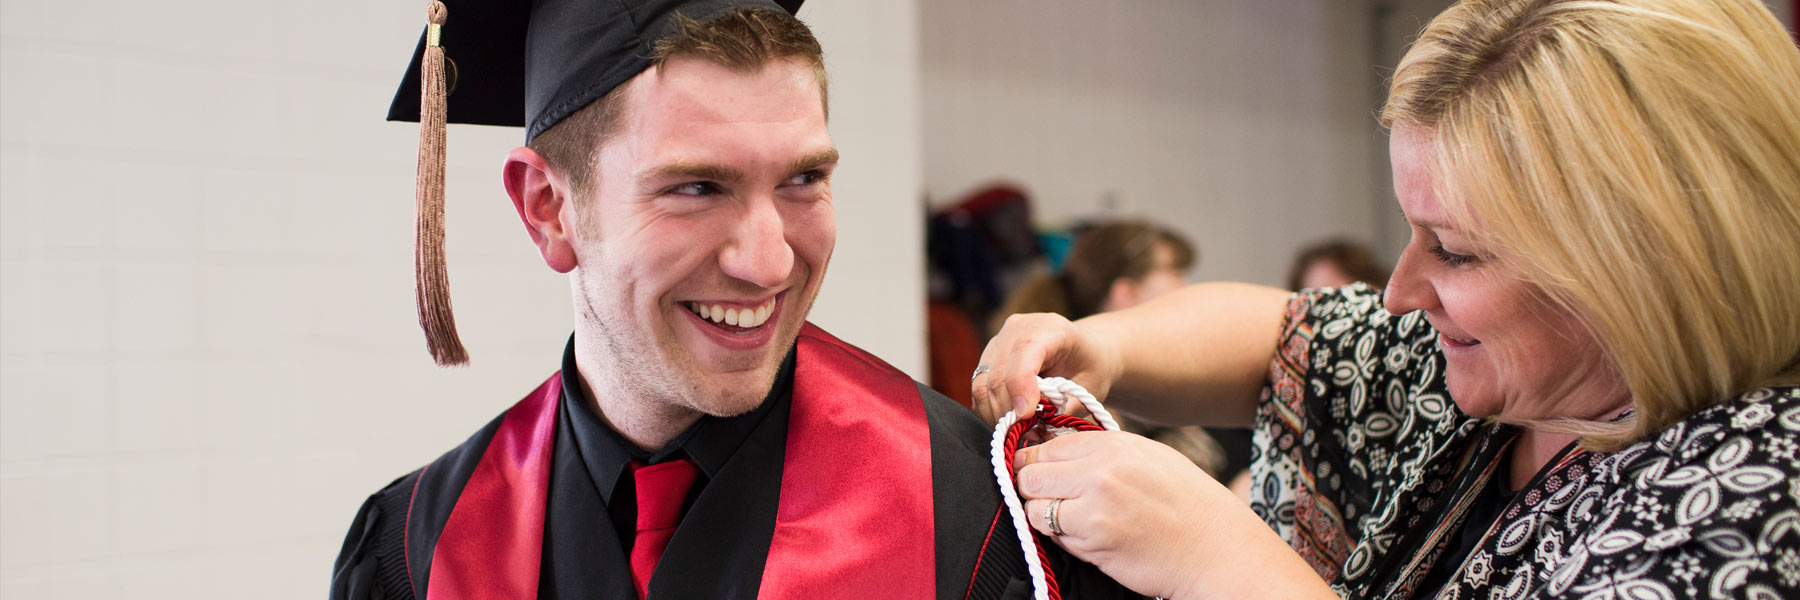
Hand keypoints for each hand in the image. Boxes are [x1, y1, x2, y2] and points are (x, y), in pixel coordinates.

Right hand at [971, 313, 1119, 424]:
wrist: (1085, 352)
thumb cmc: (1090, 369)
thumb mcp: (1088, 390)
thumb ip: (1063, 409)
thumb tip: (1033, 430)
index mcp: (1051, 329)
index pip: (1024, 352)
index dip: (1021, 387)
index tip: (1027, 416)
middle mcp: (1018, 327)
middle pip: (999, 374)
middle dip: (1009, 411)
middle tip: (1026, 433)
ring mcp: (999, 339)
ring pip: (982, 384)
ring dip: (996, 414)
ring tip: (1018, 431)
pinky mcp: (988, 355)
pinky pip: (978, 388)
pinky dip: (989, 410)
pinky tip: (1008, 421)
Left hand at [1013, 431, 1331, 598]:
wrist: (1217, 549)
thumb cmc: (1188, 507)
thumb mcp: (1149, 459)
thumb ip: (1103, 453)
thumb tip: (1056, 450)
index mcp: (1114, 444)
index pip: (1048, 444)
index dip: (1036, 461)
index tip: (1040, 475)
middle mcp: (1101, 468)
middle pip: (1030, 471)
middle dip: (1032, 488)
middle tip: (1050, 501)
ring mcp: (1095, 502)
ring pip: (1033, 504)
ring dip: (1042, 515)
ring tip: (1071, 522)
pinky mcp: (1093, 536)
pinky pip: (1049, 533)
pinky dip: (1058, 537)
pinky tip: (1085, 539)